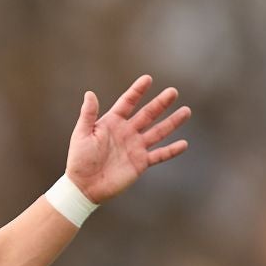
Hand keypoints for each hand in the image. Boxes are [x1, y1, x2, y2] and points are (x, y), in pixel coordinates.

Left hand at [64, 75, 190, 203]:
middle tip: (173, 91)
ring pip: (158, 132)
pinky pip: (159, 155)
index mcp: (112, 123)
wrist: (84, 186)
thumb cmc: (79, 160)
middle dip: (161, 103)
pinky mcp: (140, 163)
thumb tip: (89, 93)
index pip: (127, 103)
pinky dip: (171, 150)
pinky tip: (184, 144)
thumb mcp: (82, 134)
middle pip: (148, 114)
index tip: (148, 79)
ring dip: (172, 122)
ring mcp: (135, 147)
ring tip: (186, 111)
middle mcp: (127, 132)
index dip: (137, 91)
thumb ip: (88, 115)